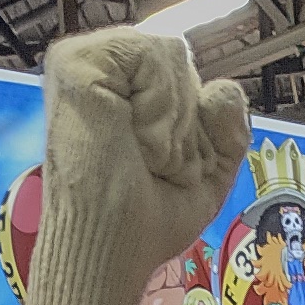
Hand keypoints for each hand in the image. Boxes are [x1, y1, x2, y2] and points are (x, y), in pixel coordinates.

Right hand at [30, 32, 252, 304]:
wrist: (112, 251)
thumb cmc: (149, 222)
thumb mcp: (209, 173)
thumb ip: (230, 128)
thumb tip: (223, 90)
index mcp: (126, 90)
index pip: (189, 74)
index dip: (195, 127)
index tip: (165, 170)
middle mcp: (104, 71)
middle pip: (184, 62)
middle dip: (185, 125)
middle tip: (151, 166)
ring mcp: (86, 61)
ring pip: (171, 53)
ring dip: (173, 123)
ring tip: (140, 156)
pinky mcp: (75, 60)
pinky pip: (152, 54)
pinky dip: (159, 108)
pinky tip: (132, 139)